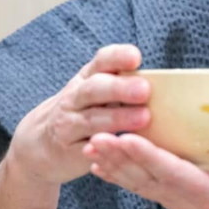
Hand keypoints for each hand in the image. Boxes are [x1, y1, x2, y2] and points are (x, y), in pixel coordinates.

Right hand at [6, 44, 150, 184]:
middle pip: (95, 89)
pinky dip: (103, 147)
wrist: (39, 143)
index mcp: (87, 77)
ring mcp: (68, 125)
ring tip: (143, 118)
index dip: (117, 57)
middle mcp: (75, 98)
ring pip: (92, 119)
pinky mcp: (69, 152)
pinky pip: (88, 149)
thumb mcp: (95, 91)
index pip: (101, 61)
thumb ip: (122, 83)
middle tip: (144, 89)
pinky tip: (121, 146)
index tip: (136, 57)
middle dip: (119, 88)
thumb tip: (169, 82)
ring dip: (118, 118)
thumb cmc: (83, 110)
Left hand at [82, 133, 208, 208]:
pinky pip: (142, 186)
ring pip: (140, 184)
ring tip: (91, 148)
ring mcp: (179, 200)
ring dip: (114, 167)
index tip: (127, 138)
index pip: (175, 173)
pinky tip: (101, 165)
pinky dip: (120, 175)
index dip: (149, 157)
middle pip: (149, 180)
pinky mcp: (174, 194)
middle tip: (95, 140)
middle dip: (120, 160)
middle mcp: (189, 200)